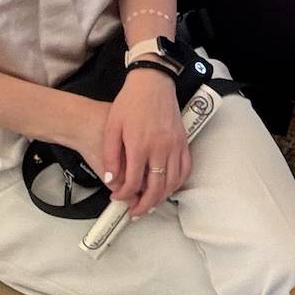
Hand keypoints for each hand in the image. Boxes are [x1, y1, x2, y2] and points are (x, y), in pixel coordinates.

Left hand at [96, 67, 191, 216]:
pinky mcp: (183, 141)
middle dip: (145, 205)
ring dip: (161, 197)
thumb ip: (110, 156)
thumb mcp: (112, 127)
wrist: (152, 82)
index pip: (133, 183)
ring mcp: (175, 146)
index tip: (117, 197)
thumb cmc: (130, 102)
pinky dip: (177, 183)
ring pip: (172, 182)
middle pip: (156, 189)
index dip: (124, 195)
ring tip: (150, 203)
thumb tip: (110, 180)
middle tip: (135, 211)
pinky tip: (168, 186)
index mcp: (140, 146)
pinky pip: (185, 169)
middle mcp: (160, 149)